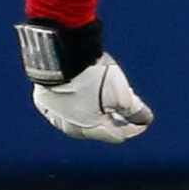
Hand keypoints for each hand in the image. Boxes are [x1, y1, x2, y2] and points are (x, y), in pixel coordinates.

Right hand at [31, 56, 153, 143]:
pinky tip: (87, 90)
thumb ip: (136, 112)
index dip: (134, 127)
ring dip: (97, 110)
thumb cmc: (92, 78)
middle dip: (116, 118)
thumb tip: (144, 120)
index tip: (143, 117)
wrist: (60, 54)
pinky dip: (79, 101)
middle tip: (128, 104)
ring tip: (109, 94)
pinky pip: (65, 105)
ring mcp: (52, 113)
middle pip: (99, 127)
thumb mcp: (122, 96)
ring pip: (80, 117)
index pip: (117, 135)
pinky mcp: (43, 99)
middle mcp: (67, 127)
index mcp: (88, 130)